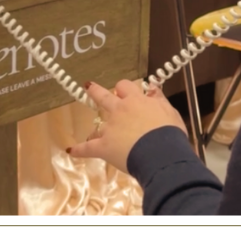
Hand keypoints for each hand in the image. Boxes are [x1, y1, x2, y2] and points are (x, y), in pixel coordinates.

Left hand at [67, 80, 188, 173]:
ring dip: (95, 126)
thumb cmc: (169, 133)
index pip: (125, 86)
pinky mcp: (103, 147)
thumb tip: (153, 89)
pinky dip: (79, 149)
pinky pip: (88, 148)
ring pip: (97, 123)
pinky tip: (71, 150)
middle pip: (104, 96)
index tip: (125, 91)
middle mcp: (120, 110)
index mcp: (136, 100)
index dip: (124, 88)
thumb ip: (159, 99)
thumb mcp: (169, 111)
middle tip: (89, 86)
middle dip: (96, 91)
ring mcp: (110, 128)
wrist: (161, 153)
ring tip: (90, 130)